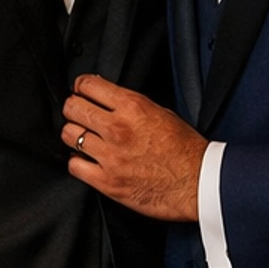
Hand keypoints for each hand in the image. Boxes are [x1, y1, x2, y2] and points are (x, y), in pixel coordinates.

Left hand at [62, 75, 206, 220]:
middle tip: (80, 114)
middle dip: (73, 108)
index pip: (87, 85)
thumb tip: (107, 99)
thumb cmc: (186, 150)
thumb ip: (130, 104)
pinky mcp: (108, 182)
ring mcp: (110, 156)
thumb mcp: (161, 112)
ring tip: (85, 138)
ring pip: (69, 135)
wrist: (199, 183)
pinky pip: (75, 166)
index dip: (81, 87)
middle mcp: (118, 129)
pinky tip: (89, 161)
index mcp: (133, 107)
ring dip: (75, 135)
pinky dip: (79, 162)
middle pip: (72, 108)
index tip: (81, 91)